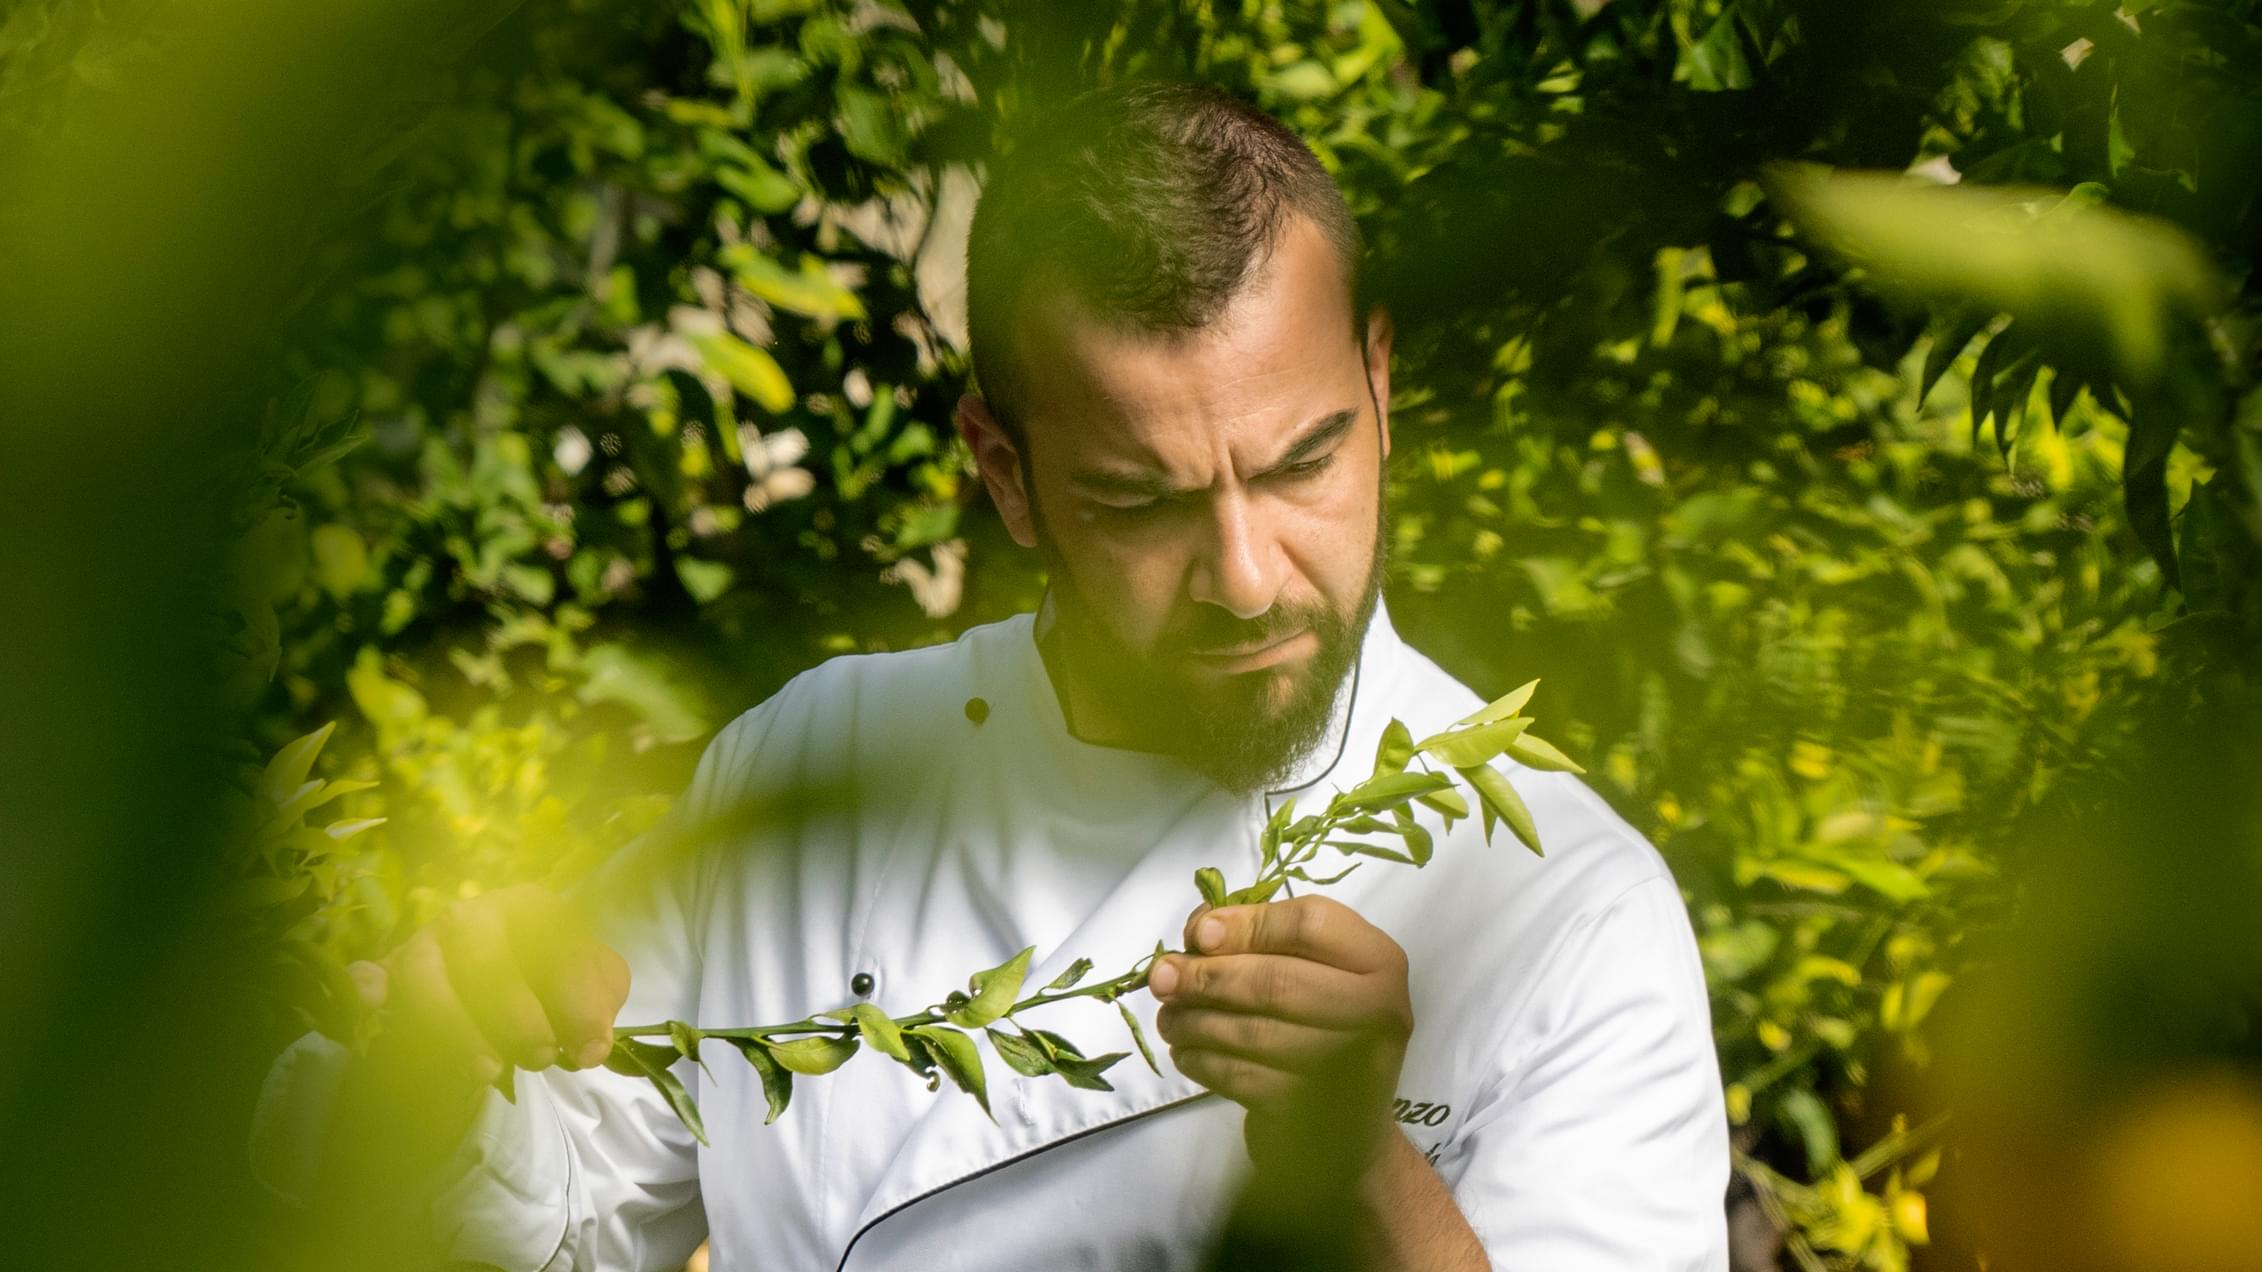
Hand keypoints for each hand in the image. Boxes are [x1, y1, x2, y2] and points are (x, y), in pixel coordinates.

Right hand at [351, 883, 630, 1088]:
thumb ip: (601, 1008)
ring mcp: (429, 938)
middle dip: (520, 1021)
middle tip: (541, 1058)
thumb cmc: (557, 980)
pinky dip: (370, 984)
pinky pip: (376, 972)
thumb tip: (590, 1047)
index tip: (588, 1054)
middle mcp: (477, 913)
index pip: (558, 950)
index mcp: (534, 907)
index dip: (577, 1007)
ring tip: (488, 1071)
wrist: (510, 978)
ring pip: (428, 975)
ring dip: (456, 1026)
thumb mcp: (594, 986)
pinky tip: (371, 1000)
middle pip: (488, 962)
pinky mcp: (395, 967)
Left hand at [1148, 895, 1412, 1175]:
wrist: (1344, 1132)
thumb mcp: (1308, 972)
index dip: (1248, 924)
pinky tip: (1185, 1052)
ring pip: (1253, 1031)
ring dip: (1194, 1021)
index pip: (1311, 923)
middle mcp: (1379, 1010)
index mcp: (1380, 961)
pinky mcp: (1312, 1110)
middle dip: (1207, 976)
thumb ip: (1259, 939)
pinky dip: (1202, 1060)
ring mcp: (1350, 1066)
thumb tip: (1199, 931)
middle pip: (1277, 980)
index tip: (1198, 933)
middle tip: (1161, 977)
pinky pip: (1241, 1076)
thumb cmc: (1320, 1031)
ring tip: (1168, 1017)